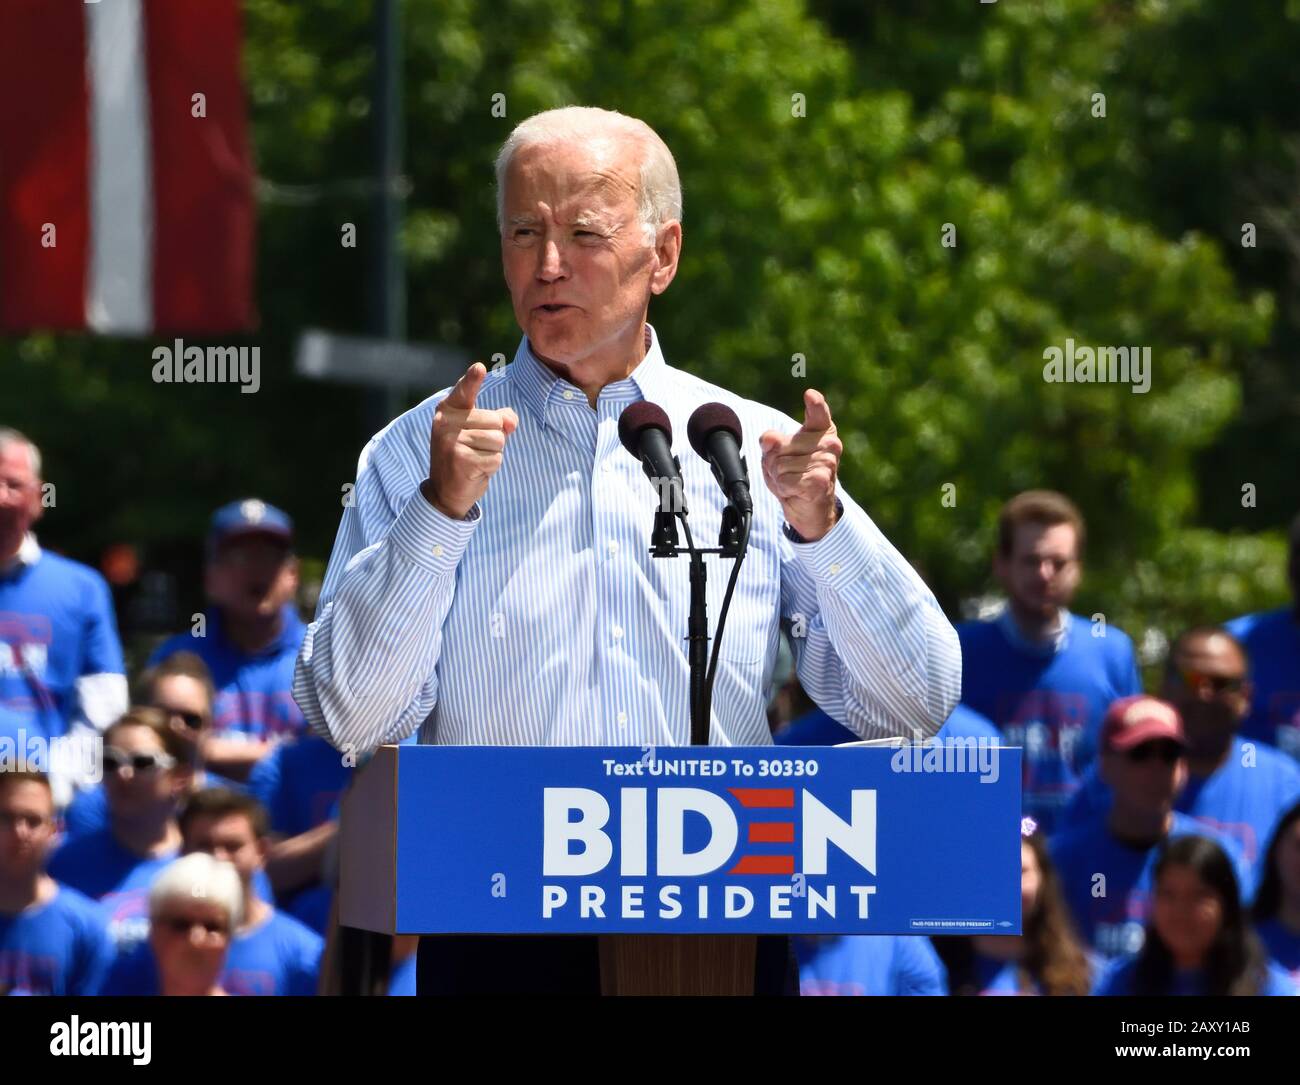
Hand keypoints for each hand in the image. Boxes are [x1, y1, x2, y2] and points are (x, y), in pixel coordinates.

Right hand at [422, 362, 518, 518]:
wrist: (445, 491)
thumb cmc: (466, 455)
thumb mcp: (479, 432)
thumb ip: (499, 418)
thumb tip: (510, 423)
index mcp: (448, 410)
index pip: (464, 391)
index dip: (473, 379)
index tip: (480, 367)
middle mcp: (446, 423)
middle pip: (495, 421)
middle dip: (494, 438)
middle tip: (474, 449)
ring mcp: (452, 442)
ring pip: (498, 440)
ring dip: (493, 453)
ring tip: (475, 459)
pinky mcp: (462, 460)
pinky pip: (496, 458)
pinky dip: (491, 467)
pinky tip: (475, 471)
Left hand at [758, 389, 842, 541]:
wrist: (810, 510)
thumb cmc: (795, 477)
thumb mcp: (777, 455)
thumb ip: (772, 442)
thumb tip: (769, 438)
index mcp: (822, 431)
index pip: (818, 413)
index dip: (815, 404)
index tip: (810, 395)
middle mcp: (830, 444)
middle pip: (779, 445)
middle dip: (774, 462)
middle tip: (789, 473)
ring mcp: (827, 462)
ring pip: (780, 464)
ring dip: (779, 477)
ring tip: (793, 483)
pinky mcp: (820, 480)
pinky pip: (785, 480)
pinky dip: (783, 488)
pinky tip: (795, 491)